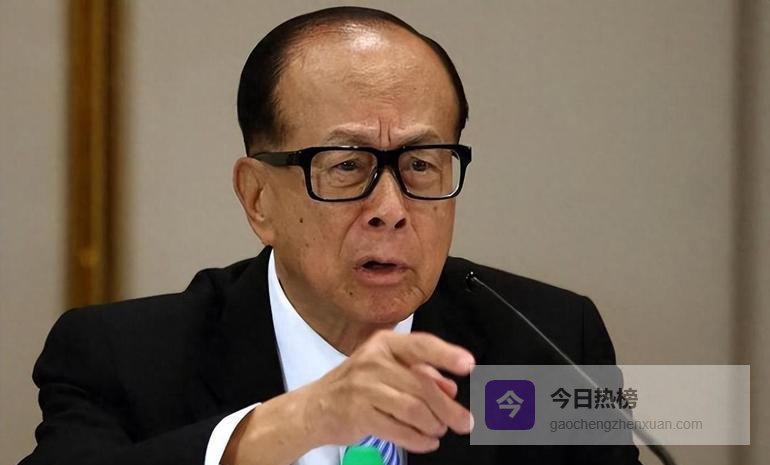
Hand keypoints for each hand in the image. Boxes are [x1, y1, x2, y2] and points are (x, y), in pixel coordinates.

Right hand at [298, 330, 474, 452]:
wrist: (315, 407)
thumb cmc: (357, 386)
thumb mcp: (387, 370)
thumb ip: (420, 374)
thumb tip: (451, 387)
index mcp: (385, 344)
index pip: (422, 346)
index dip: (447, 355)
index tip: (469, 364)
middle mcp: (374, 361)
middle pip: (423, 385)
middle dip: (449, 408)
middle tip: (466, 422)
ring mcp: (364, 387)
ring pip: (414, 409)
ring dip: (433, 425)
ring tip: (438, 430)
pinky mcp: (358, 414)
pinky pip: (399, 430)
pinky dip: (418, 439)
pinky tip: (426, 441)